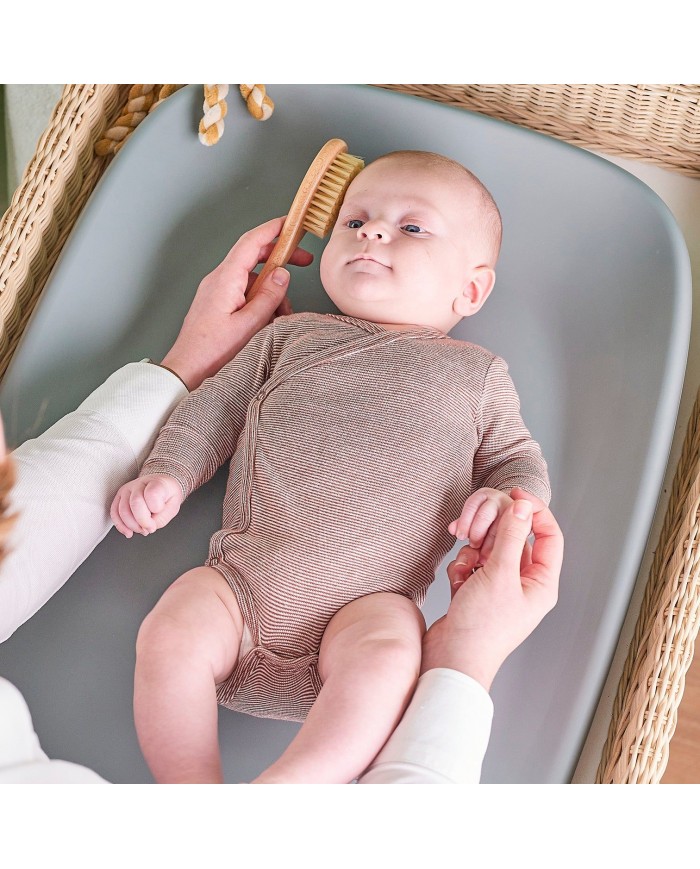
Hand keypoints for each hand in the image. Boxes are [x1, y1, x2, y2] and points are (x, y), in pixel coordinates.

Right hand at [110, 474, 183, 537]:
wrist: (161, 486)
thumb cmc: (167, 496)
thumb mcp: (173, 506)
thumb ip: (161, 518)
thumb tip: (147, 527)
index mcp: (157, 483)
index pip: (152, 494)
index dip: (155, 509)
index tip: (159, 515)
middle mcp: (140, 484)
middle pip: (135, 504)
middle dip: (143, 522)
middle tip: (150, 527)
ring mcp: (127, 489)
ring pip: (123, 510)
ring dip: (133, 526)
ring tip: (142, 529)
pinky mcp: (119, 496)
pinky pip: (114, 512)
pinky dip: (120, 526)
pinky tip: (128, 532)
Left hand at [159, 217, 313, 390]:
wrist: (186, 370)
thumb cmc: (212, 352)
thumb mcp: (249, 325)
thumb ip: (269, 296)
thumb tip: (283, 273)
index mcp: (225, 279)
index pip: (252, 242)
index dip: (273, 229)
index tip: (292, 223)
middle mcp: (219, 279)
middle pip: (253, 256)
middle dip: (280, 258)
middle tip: (303, 262)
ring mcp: (216, 290)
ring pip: (252, 278)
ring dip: (272, 292)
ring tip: (281, 317)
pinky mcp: (217, 303)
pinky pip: (244, 292)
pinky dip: (260, 301)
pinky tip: (268, 322)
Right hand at [423, 488, 562, 689]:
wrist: (450, 660)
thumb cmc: (481, 628)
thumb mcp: (500, 574)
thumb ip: (512, 536)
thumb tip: (523, 506)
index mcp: (541, 583)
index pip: (548, 535)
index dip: (534, 511)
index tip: (514, 494)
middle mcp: (523, 584)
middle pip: (514, 539)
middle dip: (493, 535)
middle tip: (477, 537)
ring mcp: (499, 588)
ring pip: (489, 549)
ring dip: (473, 553)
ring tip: (466, 569)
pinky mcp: (476, 591)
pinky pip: (471, 564)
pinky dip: (461, 568)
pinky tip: (457, 583)